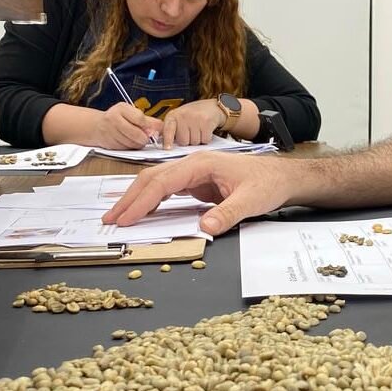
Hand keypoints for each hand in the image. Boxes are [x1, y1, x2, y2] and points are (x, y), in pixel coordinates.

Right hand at [93, 103, 162, 149]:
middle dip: (144, 138)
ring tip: (136, 139)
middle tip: (146, 137)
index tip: (151, 130)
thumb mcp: (132, 114)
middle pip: (137, 134)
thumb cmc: (118, 118)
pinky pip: (125, 148)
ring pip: (132, 143)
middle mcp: (113, 118)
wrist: (97, 126)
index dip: (148, 126)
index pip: (140, 119)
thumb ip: (148, 120)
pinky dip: (129, 147)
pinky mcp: (109, 142)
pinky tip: (128, 141)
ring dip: (137, 144)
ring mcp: (110, 131)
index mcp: (121, 108)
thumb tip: (161, 127)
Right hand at [102, 151, 292, 234]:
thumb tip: (206, 226)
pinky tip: (142, 213)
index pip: (162, 183)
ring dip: (137, 199)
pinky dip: (151, 201)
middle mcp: (193, 164)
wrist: (281, 178)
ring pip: (156, 183)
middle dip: (129, 199)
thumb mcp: (251, 201)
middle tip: (110, 220)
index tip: (125, 218)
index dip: (141, 201)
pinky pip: (167, 190)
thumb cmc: (267, 184)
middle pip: (152, 179)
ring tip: (119, 217)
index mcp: (201, 164)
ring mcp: (193, 173)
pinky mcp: (196, 183)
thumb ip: (228, 213)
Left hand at [162, 100, 225, 148]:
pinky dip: (206, 139)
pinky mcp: (206, 121)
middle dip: (188, 141)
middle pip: (183, 141)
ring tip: (198, 131)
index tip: (167, 148)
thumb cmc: (193, 115)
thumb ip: (172, 131)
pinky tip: (205, 131)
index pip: (168, 129)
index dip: (167, 140)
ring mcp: (195, 118)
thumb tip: (168, 146)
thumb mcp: (178, 119)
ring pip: (194, 142)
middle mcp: (183, 115)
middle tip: (190, 133)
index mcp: (173, 116)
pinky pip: (205, 140)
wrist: (211, 106)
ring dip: (198, 140)